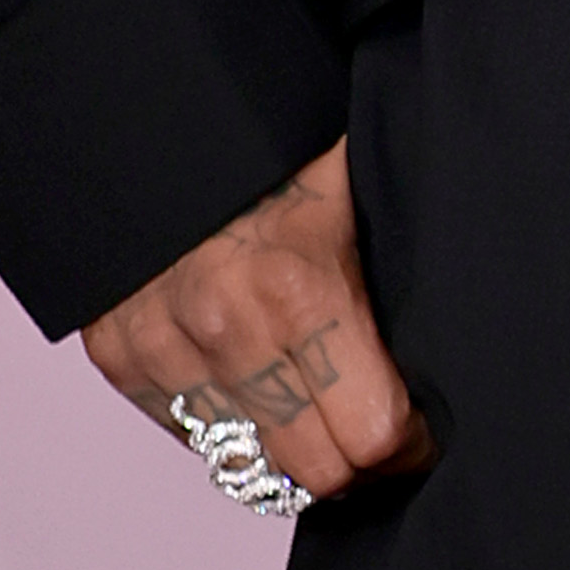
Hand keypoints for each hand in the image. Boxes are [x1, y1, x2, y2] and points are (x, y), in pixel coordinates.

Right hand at [84, 137, 433, 499]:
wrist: (152, 97)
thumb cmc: (272, 131)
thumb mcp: (358, 184)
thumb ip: (389, 275)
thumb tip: (449, 349)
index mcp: (298, 287)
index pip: (373, 436)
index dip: (411, 439)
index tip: (423, 425)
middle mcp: (223, 330)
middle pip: (315, 471)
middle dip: (358, 459)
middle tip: (379, 428)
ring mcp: (162, 348)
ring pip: (250, 466)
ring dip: (292, 447)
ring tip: (321, 407)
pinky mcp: (120, 355)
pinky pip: (193, 435)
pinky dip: (232, 423)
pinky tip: (259, 380)